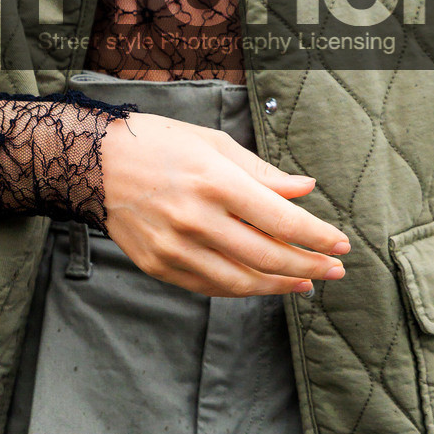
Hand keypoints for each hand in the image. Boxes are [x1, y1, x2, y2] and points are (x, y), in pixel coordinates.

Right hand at [101, 112, 349, 296]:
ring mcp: (175, 247)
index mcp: (215, 181)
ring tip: (305, 282)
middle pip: (268, 256)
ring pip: (241, 281)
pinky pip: (210, 287)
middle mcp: (196, 219)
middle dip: (309, 266)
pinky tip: (262, 283)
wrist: (92, 163)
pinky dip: (242, 289)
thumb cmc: (157, 144)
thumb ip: (262, 173)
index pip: (281, 220)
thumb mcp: (214, 144)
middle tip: (335, 270)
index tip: (342, 245)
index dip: (317, 237)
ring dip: (280, 285)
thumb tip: (306, 190)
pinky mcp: (159, 266)